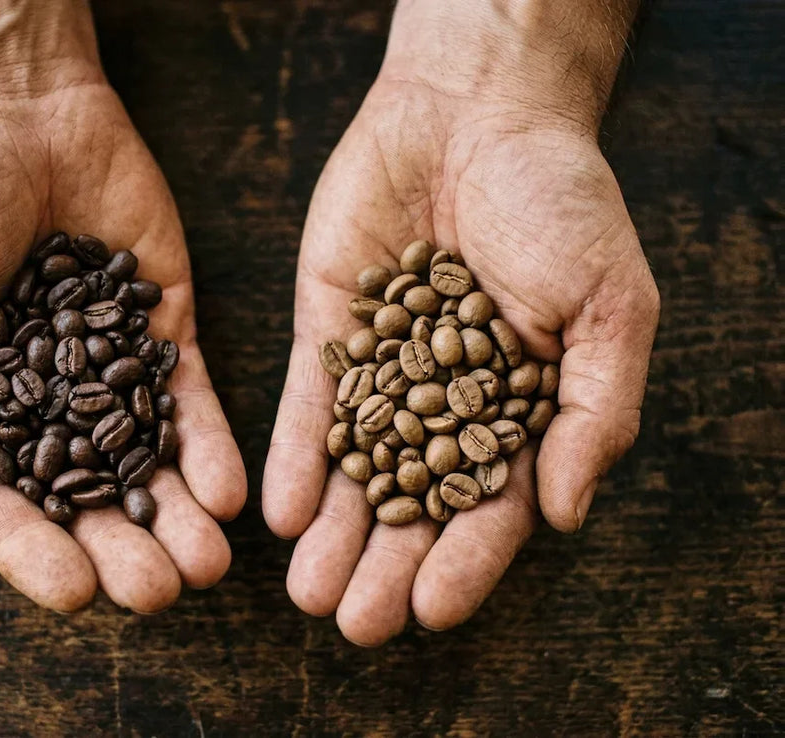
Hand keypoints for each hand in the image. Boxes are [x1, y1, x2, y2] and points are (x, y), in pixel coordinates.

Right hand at [0, 3, 245, 612]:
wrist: (10, 111)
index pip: (0, 507)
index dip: (34, 553)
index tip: (77, 591)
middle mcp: (43, 412)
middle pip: (87, 500)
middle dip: (124, 549)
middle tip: (160, 591)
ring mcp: (109, 377)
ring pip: (147, 465)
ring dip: (179, 518)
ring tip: (210, 562)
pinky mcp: (164, 336)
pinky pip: (191, 401)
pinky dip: (210, 447)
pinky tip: (229, 493)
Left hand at [263, 0, 658, 641]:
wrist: (475, 114)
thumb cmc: (561, 202)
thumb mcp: (610, 303)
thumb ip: (593, 409)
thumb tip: (564, 515)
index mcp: (519, 409)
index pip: (492, 504)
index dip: (465, 560)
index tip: (434, 610)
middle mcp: (445, 405)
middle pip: (413, 503)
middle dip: (385, 565)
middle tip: (355, 623)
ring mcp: (382, 373)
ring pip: (355, 469)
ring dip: (332, 532)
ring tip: (307, 590)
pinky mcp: (327, 337)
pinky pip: (308, 407)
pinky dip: (294, 457)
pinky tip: (279, 511)